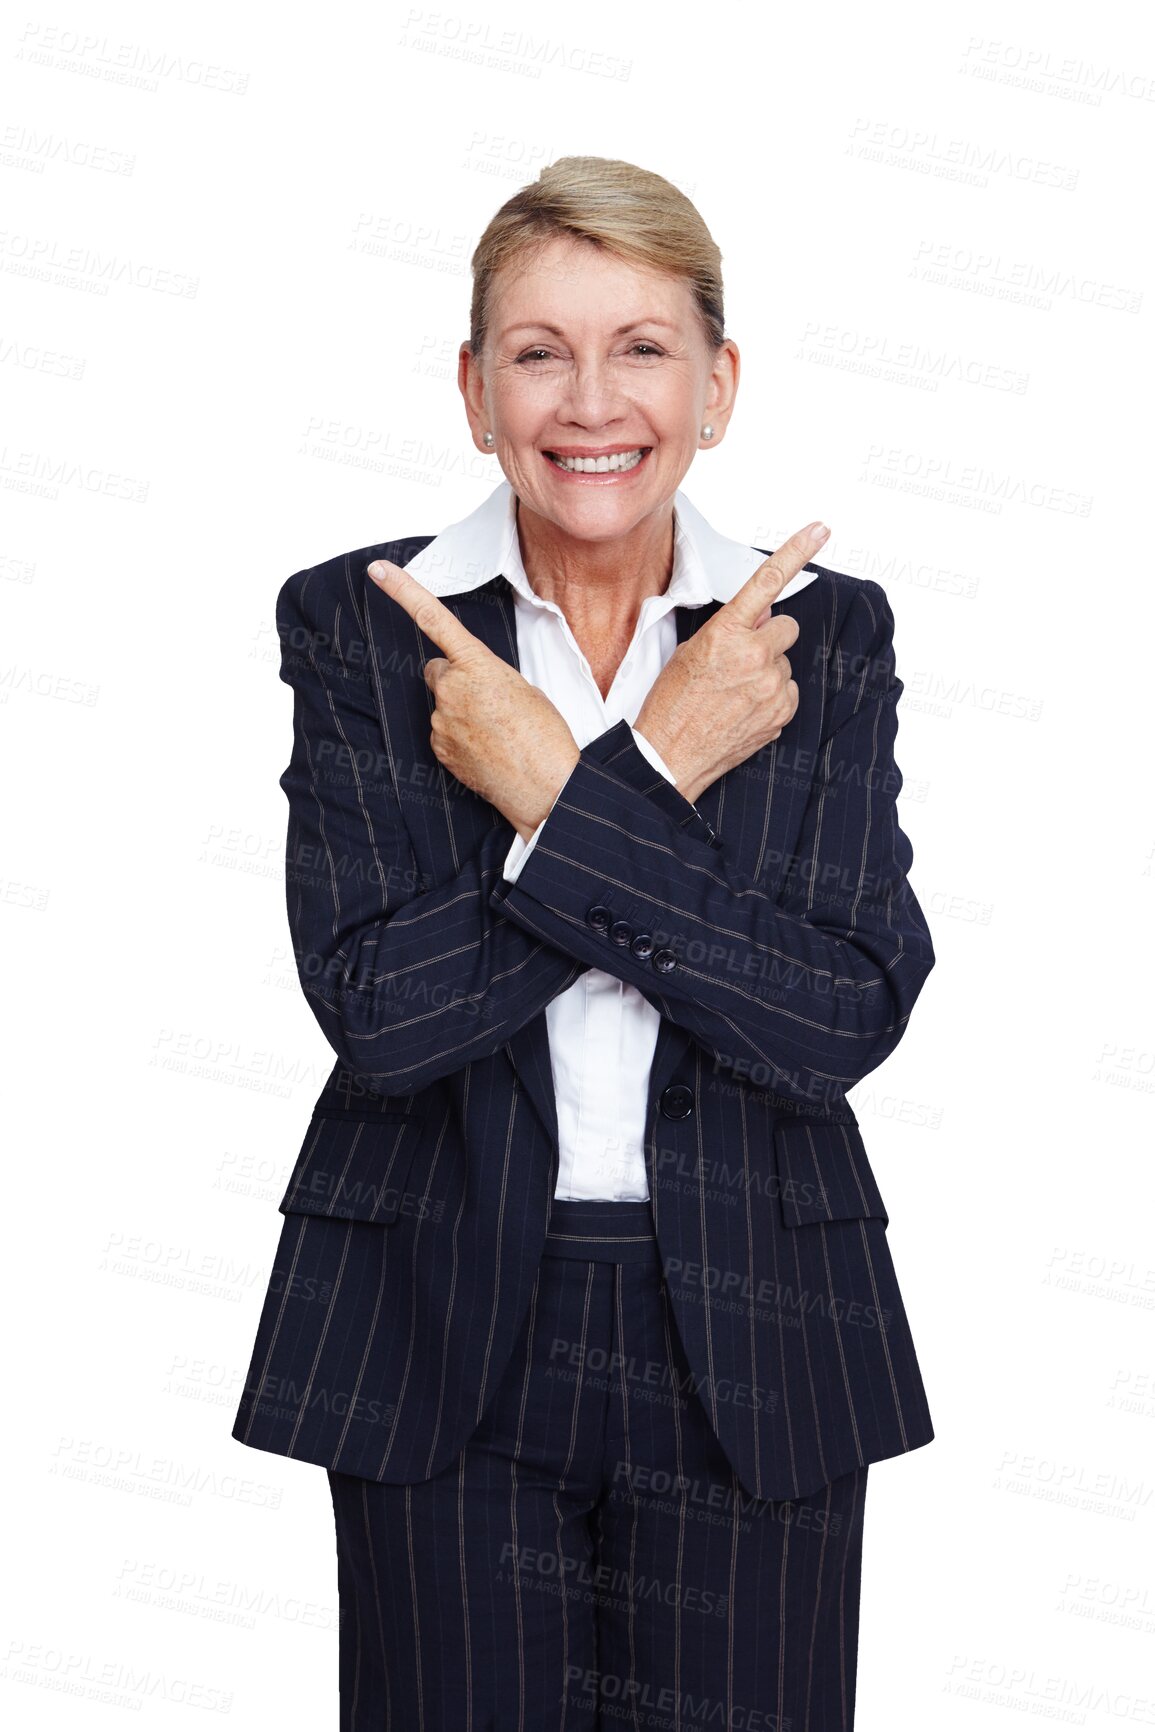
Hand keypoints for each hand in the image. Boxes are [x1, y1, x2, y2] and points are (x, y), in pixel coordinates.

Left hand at [366, 559, 580, 838]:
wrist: (546, 786)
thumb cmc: (545, 736)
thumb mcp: (522, 687)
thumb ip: (487, 674)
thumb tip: (468, 683)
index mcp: (478, 665)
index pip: (433, 619)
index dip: (403, 590)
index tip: (378, 570)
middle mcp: (452, 690)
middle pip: (437, 670)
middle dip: (455, 679)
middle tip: (488, 701)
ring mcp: (441, 721)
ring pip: (441, 704)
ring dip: (460, 711)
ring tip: (495, 731)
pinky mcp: (439, 748)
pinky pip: (442, 732)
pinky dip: (459, 736)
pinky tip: (485, 748)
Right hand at [633, 521, 828, 805]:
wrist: (669, 757)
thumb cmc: (670, 704)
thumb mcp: (690, 651)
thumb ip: (730, 628)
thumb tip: (761, 615)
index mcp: (726, 633)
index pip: (767, 581)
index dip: (798, 550)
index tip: (821, 528)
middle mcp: (755, 655)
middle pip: (786, 627)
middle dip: (768, 637)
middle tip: (739, 659)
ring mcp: (772, 685)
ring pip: (785, 661)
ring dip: (767, 669)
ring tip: (734, 692)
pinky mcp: (782, 711)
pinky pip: (788, 690)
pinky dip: (771, 696)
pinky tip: (744, 709)